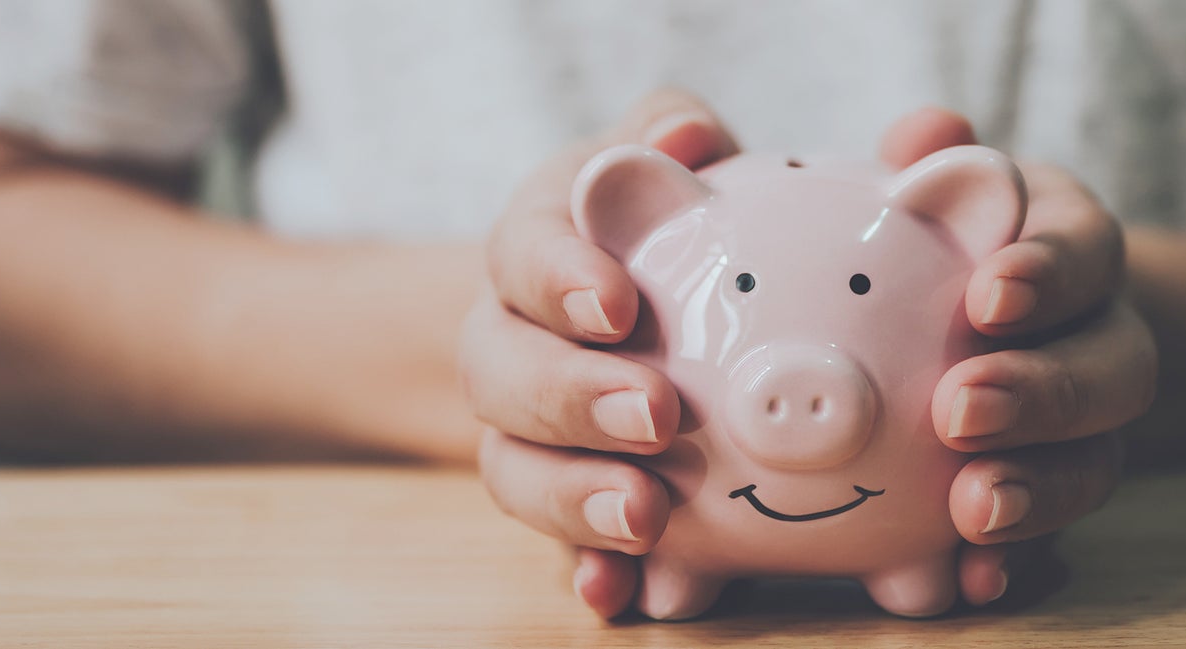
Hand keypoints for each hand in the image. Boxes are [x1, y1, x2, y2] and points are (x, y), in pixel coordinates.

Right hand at [464, 89, 738, 617]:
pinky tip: (619, 597)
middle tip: (656, 415)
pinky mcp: (559, 499)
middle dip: (573, 398)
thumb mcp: (655, 160)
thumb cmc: (652, 219)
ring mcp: (524, 432)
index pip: (523, 254)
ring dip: (574, 498)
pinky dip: (583, 572)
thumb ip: (669, 131)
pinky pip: (555, 546)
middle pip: (502, 375)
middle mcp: (508, 342)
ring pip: (513, 470)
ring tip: (648, 516)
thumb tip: (683, 139)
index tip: (618, 303)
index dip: (559, 279)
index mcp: (533, 249)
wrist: (615, 308)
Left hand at [890, 111, 1154, 605]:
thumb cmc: (942, 239)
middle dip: (1043, 393)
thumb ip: (931, 160)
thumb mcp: (940, 188)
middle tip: (960, 409)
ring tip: (973, 510)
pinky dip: (1021, 563)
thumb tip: (928, 137)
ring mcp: (1088, 428)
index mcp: (1072, 248)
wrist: (984, 322)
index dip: (1049, 274)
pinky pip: (1056, 538)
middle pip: (1113, 368)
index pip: (1086, 249)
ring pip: (1098, 462)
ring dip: (1040, 490)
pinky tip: (975, 584)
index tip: (989, 295)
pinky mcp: (1056, 493)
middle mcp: (1100, 336)